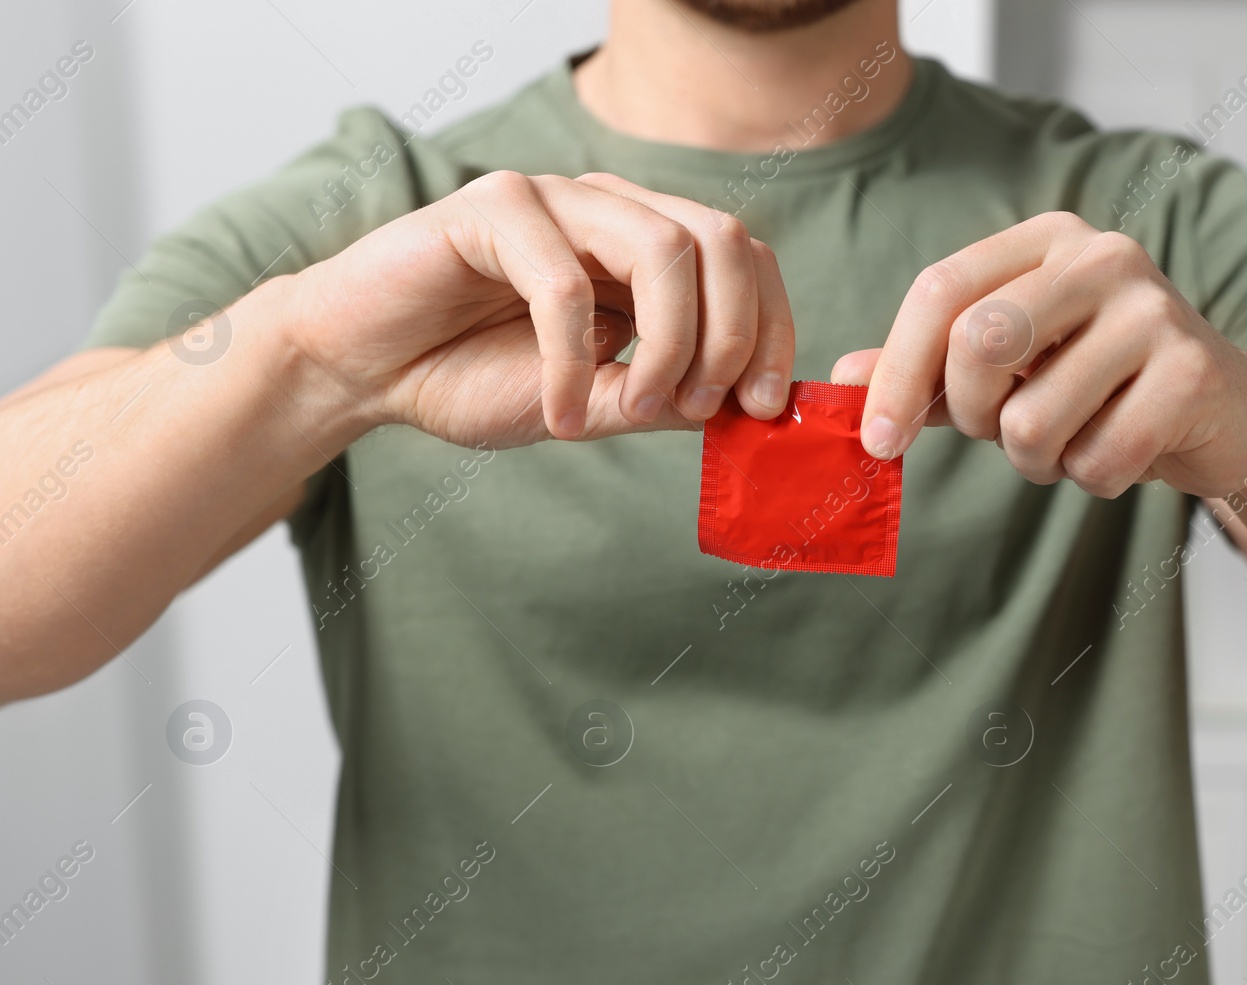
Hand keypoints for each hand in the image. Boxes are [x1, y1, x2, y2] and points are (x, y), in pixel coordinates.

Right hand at [282, 171, 795, 447]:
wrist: (362, 367)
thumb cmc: (471, 375)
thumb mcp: (594, 405)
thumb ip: (667, 398)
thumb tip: (748, 409)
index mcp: (645, 245)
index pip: (747, 259)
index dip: (773, 329)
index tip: (767, 408)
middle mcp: (611, 208)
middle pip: (723, 239)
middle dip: (733, 335)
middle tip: (699, 409)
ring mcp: (555, 199)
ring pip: (663, 248)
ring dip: (668, 345)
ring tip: (632, 411)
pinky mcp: (493, 208)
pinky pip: (564, 283)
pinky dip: (572, 362)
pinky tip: (554, 412)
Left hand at [831, 212, 1246, 498]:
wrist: (1226, 416)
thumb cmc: (1100, 387)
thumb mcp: (1009, 371)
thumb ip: (929, 370)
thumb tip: (840, 379)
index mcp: (1046, 242)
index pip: (940, 291)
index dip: (897, 373)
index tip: (877, 441)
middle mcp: (1102, 256)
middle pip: (980, 342)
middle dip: (975, 414)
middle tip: (1004, 432)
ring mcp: (1154, 308)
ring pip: (1034, 417)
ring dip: (1038, 460)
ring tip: (1074, 440)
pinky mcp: (1194, 371)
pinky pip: (1098, 458)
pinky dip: (1093, 479)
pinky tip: (1123, 452)